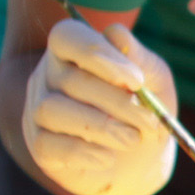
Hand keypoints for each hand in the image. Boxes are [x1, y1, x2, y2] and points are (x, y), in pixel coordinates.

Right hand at [20, 17, 178, 194]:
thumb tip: (116, 34)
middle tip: (147, 121)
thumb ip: (140, 59)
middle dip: (114, 101)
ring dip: (98, 126)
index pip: (67, 36)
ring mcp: (39, 110)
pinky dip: (80, 152)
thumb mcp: (155, 82)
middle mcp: (50, 76)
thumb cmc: (145, 110)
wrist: (142, 161)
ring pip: (51, 110)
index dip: (97, 53)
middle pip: (67, 79)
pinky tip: (107, 158)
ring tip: (132, 140)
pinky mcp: (39, 145)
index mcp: (75, 51)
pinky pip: (46, 144)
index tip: (137, 81)